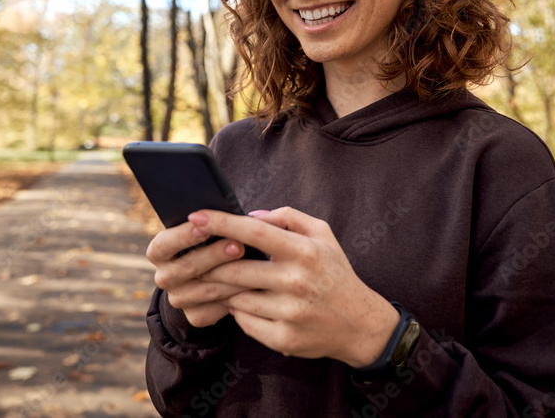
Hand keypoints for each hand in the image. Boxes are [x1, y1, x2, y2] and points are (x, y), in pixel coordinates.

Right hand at [146, 220, 249, 327]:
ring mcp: (178, 299)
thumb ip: (210, 223)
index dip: (184, 236)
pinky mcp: (194, 316)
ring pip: (207, 289)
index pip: (165, 244)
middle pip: (187, 267)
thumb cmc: (210, 241)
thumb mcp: (204, 229)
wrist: (208, 274)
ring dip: (233, 277)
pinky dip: (236, 297)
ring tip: (255, 266)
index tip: (206, 227)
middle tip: (239, 245)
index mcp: (158, 251)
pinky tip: (252, 286)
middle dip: (215, 255)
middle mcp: (164, 277)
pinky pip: (216, 309)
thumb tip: (229, 215)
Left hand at [190, 207, 399, 366]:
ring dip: (222, 288)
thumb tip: (249, 216)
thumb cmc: (335, 272)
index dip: (220, 223)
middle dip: (208, 263)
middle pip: (234, 269)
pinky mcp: (284, 338)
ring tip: (219, 280)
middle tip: (194, 258)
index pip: (253, 233)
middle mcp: (296, 282)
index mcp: (304, 251)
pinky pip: (244, 321)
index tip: (195, 216)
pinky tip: (242, 303)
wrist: (360, 323)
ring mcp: (289, 313)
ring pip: (235, 296)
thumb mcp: (322, 234)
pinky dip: (238, 311)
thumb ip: (287, 217)